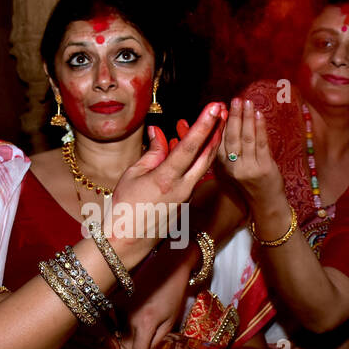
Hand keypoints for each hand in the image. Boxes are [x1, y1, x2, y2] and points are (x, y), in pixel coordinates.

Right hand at [108, 102, 225, 262]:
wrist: (128, 241)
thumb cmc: (125, 207)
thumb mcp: (133, 175)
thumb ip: (151, 153)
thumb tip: (160, 133)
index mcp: (166, 179)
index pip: (189, 147)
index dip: (203, 125)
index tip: (214, 107)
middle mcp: (182, 188)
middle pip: (206, 155)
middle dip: (216, 130)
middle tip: (222, 110)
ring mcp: (187, 196)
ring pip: (203, 165)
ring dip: (210, 143)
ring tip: (215, 122)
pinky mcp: (186, 202)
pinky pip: (194, 175)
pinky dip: (196, 159)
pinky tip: (194, 146)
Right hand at [121, 255, 194, 348]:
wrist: (167, 265)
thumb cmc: (173, 293)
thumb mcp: (169, 321)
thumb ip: (155, 342)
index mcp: (144, 324)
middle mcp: (127, 318)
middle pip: (123, 348)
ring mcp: (119, 310)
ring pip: (116, 337)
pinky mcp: (115, 303)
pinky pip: (113, 325)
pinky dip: (115, 336)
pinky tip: (117, 345)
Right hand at [214, 97, 283, 206]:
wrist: (265, 203)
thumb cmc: (250, 182)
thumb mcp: (233, 168)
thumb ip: (229, 150)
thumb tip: (228, 122)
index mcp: (223, 166)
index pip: (219, 141)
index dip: (220, 123)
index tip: (221, 107)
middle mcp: (233, 167)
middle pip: (232, 137)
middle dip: (234, 116)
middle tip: (235, 100)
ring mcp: (249, 168)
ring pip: (247, 138)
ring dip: (248, 118)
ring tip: (248, 103)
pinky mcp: (264, 167)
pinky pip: (261, 143)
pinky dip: (260, 127)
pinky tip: (259, 115)